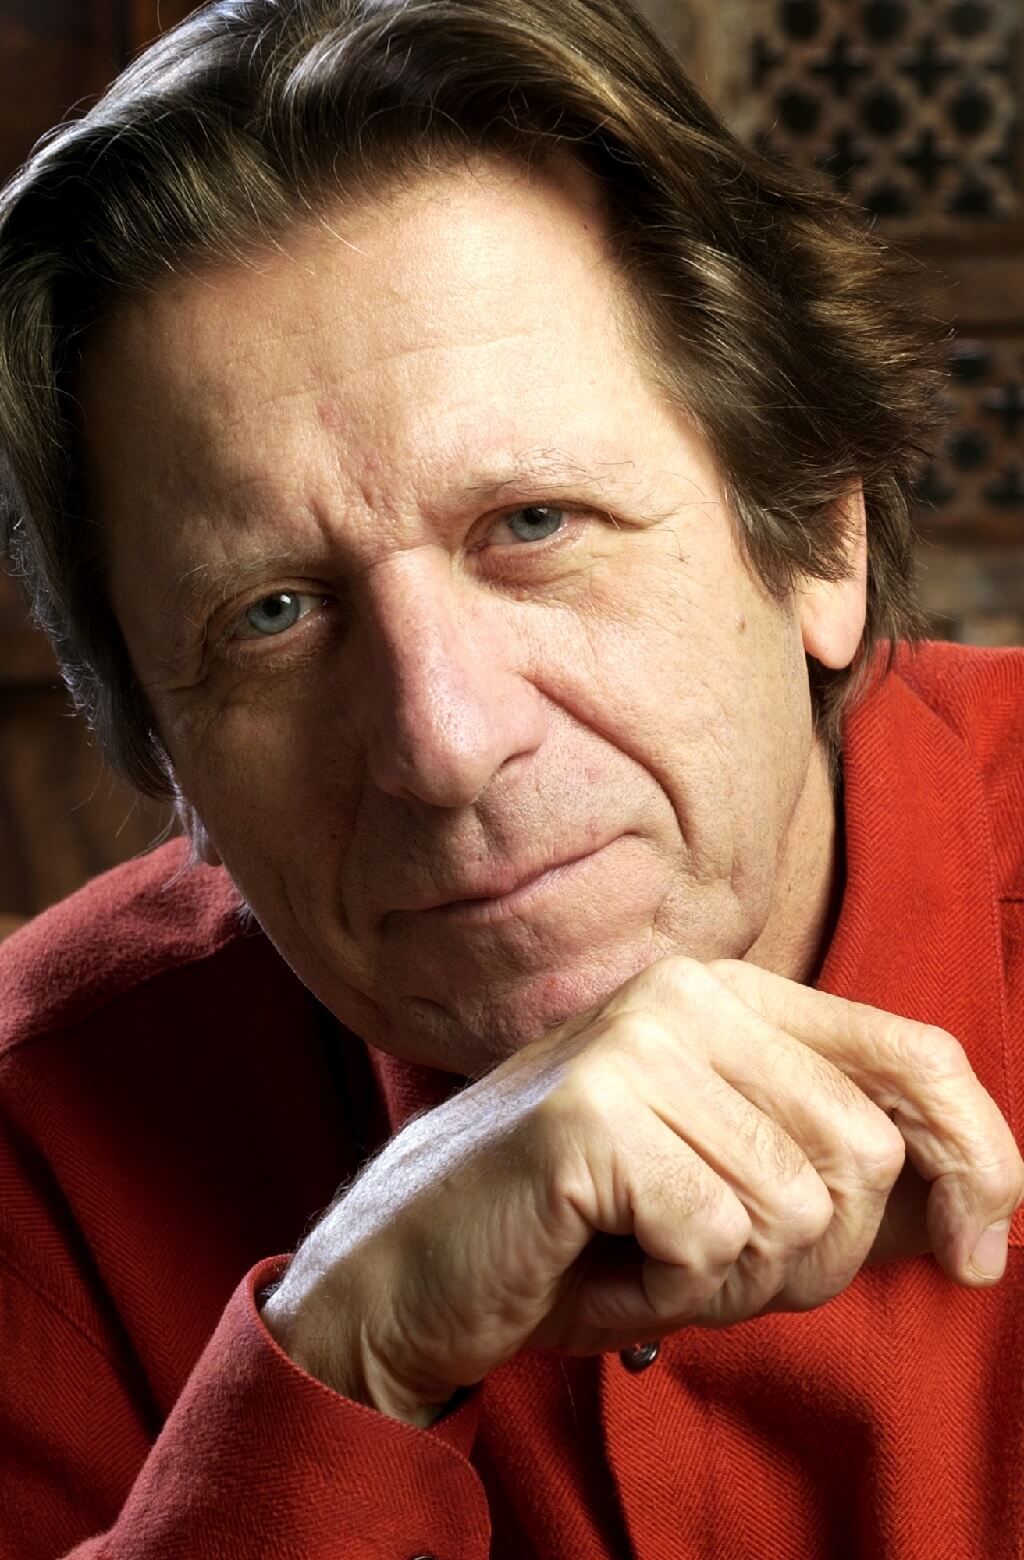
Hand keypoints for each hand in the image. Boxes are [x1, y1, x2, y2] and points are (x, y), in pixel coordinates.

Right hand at [261, 956, 1022, 1425]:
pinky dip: (670, 1289)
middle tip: (711, 1262)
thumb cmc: (582, 1230)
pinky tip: (603, 1259)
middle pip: (868, 1155)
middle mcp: (688, 995)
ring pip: (798, 1210)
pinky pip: (713, 1242)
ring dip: (734, 1280)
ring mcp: (635, 1044)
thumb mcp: (731, 1184)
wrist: (413, 1264)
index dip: (977, 1158)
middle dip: (818, 1257)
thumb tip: (982, 1204)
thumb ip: (840, 1170)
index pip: (915, 1053)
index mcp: (732, 995)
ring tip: (645, 1254)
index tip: (980, 1259)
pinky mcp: (590, 1113)